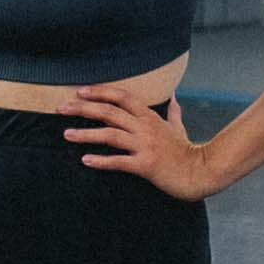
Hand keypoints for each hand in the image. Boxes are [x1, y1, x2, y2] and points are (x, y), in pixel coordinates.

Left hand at [58, 74, 218, 199]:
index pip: (122, 96)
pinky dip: (101, 161)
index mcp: (150, 117)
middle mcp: (146, 128)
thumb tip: (174, 97)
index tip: (80, 91)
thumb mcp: (179, 128)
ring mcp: (145, 146)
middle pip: (110, 112)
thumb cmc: (187, 151)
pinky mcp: (146, 165)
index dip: (100, 92)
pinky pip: (119, 162)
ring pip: (110, 135)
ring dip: (86, 134)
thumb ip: (173, 112)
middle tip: (61, 108)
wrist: (201, 173)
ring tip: (66, 134)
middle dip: (83, 108)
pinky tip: (85, 160)